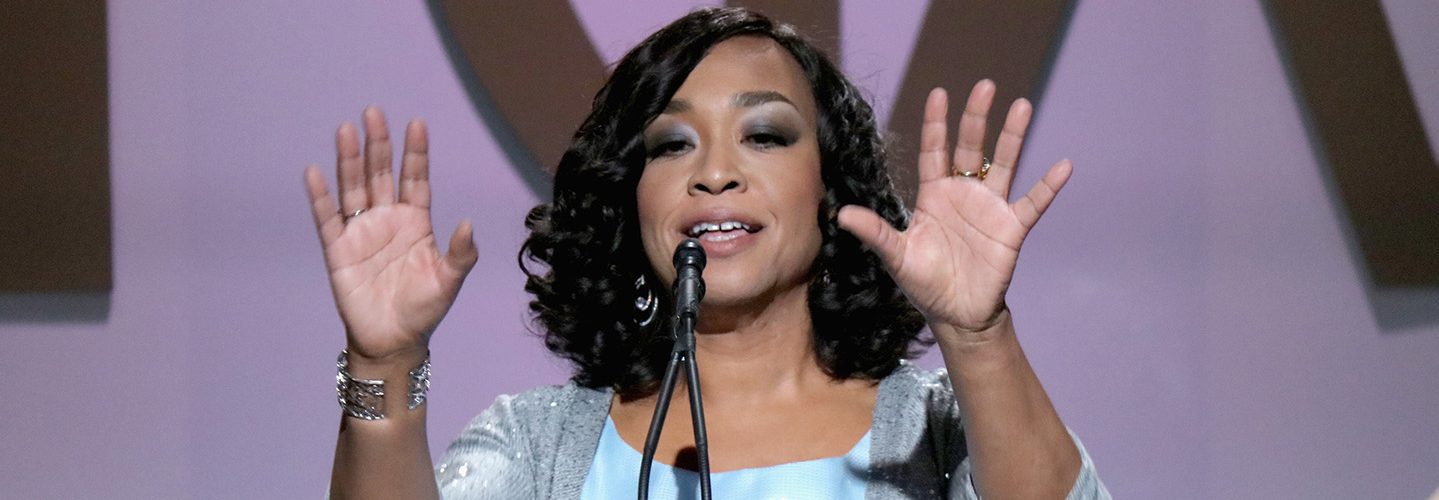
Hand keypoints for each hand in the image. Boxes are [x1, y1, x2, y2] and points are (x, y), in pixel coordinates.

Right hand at [304, 107, 478, 359]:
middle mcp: (387, 219)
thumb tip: (469, 223)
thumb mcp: (449, 281)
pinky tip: (315, 172)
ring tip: (346, 130)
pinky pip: (327, 219)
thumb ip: (462, 254)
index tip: (417, 124)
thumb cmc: (424, 310)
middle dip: (379, 145)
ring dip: (350, 160)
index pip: (415, 179)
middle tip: (374, 112)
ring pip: (353, 188)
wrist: (394, 342)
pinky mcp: (338, 250)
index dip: (415, 153)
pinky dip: (320, 197)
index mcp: (415, 222)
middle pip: (381, 174)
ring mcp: (361, 232)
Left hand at [837, 81, 1070, 335]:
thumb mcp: (896, 257)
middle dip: (975, 117)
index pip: (934, 151)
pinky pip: (1033, 202)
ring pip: (1003, 164)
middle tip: (984, 84)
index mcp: (933, 195)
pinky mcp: (1011, 228)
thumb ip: (875, 232)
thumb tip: (841, 215)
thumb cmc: (924, 283)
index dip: (937, 124)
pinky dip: (1048, 186)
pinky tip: (1063, 166)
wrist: (957, 315)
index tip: (939, 93)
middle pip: (970, 147)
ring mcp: (990, 208)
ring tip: (1022, 105)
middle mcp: (963, 194)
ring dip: (1012, 136)